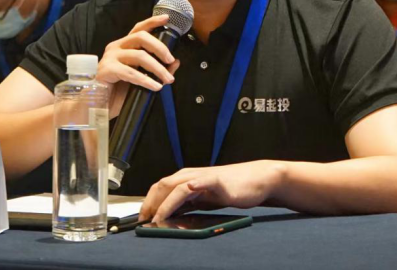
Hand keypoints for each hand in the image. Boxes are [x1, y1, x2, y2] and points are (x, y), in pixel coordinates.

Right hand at [97, 14, 179, 117]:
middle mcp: (116, 47)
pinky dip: (146, 80)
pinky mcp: (107, 70)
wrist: (96, 106)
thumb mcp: (140, 78)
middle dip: (160, 47)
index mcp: (123, 46)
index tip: (166, 19)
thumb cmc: (117, 91)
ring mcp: (110, 58)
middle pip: (141, 37)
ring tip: (167, 80)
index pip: (138, 29)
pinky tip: (155, 87)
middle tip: (170, 60)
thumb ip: (157, 70)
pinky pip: (131, 73)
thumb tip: (175, 62)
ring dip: (157, 68)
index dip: (152, 22)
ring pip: (139, 56)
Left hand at [139, 161, 284, 222]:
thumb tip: (170, 217)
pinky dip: (182, 194)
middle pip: (162, 186)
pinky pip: (193, 186)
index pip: (160, 188)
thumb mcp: (204, 200)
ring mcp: (201, 177)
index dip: (148, 202)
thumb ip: (188, 205)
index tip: (141, 218)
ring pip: (173, 186)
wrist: (255, 179)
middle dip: (150, 203)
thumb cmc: (230, 189)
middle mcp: (190, 175)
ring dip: (162, 203)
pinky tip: (177, 201)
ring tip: (155, 218)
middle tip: (143, 220)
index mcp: (186, 179)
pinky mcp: (213, 181)